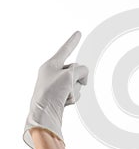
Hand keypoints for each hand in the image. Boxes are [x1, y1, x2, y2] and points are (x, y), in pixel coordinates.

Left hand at [23, 31, 88, 148]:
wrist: (44, 115)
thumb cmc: (52, 93)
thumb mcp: (69, 75)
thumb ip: (81, 70)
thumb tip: (84, 78)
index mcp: (51, 65)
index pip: (65, 49)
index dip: (73, 41)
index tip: (78, 33)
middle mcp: (53, 74)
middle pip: (75, 69)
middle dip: (77, 77)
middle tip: (68, 85)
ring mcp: (57, 86)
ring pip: (77, 82)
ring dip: (75, 89)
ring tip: (64, 95)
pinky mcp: (60, 96)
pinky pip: (75, 92)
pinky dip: (73, 97)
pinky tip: (64, 102)